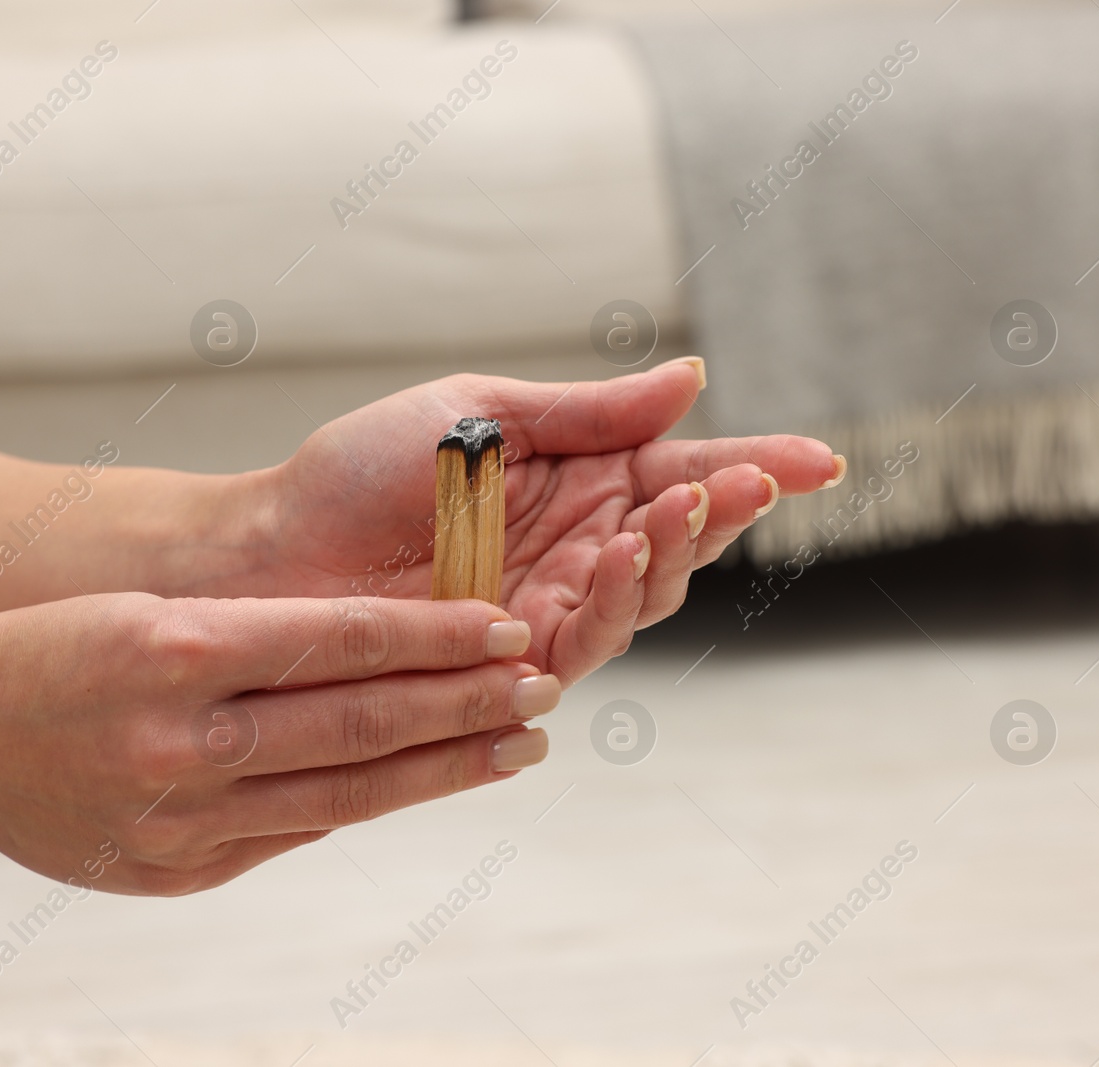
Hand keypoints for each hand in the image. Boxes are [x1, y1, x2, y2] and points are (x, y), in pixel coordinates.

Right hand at [0, 593, 558, 894]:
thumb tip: (383, 662)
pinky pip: (294, 833)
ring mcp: (178, 820)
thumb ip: (258, 643)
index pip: (336, 639)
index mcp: (171, 649)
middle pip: (357, 721)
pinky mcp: (176, 872)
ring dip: (441, 767)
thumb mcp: (150, 615)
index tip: (502, 623)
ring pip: (343, 791)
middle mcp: (178, 740)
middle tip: (540, 684)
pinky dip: (365, 802)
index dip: (431, 634)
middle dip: (463, 704)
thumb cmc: (57, 650)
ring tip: (515, 744)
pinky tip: (424, 781)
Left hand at [260, 360, 842, 683]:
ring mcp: (547, 608)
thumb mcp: (481, 415)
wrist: (275, 545)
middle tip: (742, 483)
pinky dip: (610, 602)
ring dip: (669, 556)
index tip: (822, 460)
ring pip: (644, 597)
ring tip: (670, 511)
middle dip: (720, 513)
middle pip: (677, 542)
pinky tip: (618, 560)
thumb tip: (692, 379)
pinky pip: (584, 642)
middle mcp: (573, 549)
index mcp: (574, 482)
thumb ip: (588, 413)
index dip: (752, 470)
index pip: (680, 474)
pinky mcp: (512, 660)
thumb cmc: (360, 471)